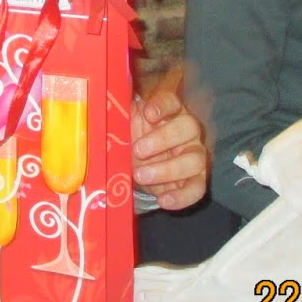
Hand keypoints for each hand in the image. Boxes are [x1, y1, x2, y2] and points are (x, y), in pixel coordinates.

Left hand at [131, 64, 208, 210]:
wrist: (143, 169)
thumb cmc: (135, 141)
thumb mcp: (126, 127)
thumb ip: (120, 115)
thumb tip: (103, 103)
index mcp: (169, 113)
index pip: (171, 101)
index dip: (162, 106)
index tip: (147, 113)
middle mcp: (188, 132)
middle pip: (188, 127)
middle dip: (163, 138)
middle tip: (138, 150)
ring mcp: (195, 155)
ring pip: (194, 159)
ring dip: (167, 169)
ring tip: (141, 176)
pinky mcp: (197, 180)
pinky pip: (198, 188)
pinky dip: (182, 197)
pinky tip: (164, 200)